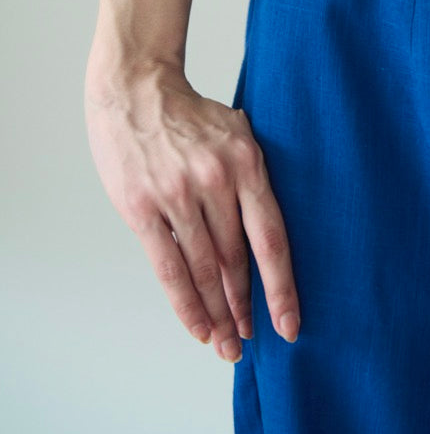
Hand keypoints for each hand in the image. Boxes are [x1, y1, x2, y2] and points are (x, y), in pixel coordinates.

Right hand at [83, 58, 300, 361]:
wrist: (136, 88)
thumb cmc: (191, 116)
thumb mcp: (238, 133)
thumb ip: (253, 177)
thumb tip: (272, 231)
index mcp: (246, 163)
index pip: (270, 238)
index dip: (281, 287)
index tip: (290, 325)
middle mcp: (214, 181)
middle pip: (236, 261)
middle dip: (246, 308)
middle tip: (251, 342)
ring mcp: (176, 195)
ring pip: (203, 270)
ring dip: (217, 314)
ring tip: (227, 344)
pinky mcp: (141, 208)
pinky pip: (168, 266)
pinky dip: (184, 303)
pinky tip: (197, 327)